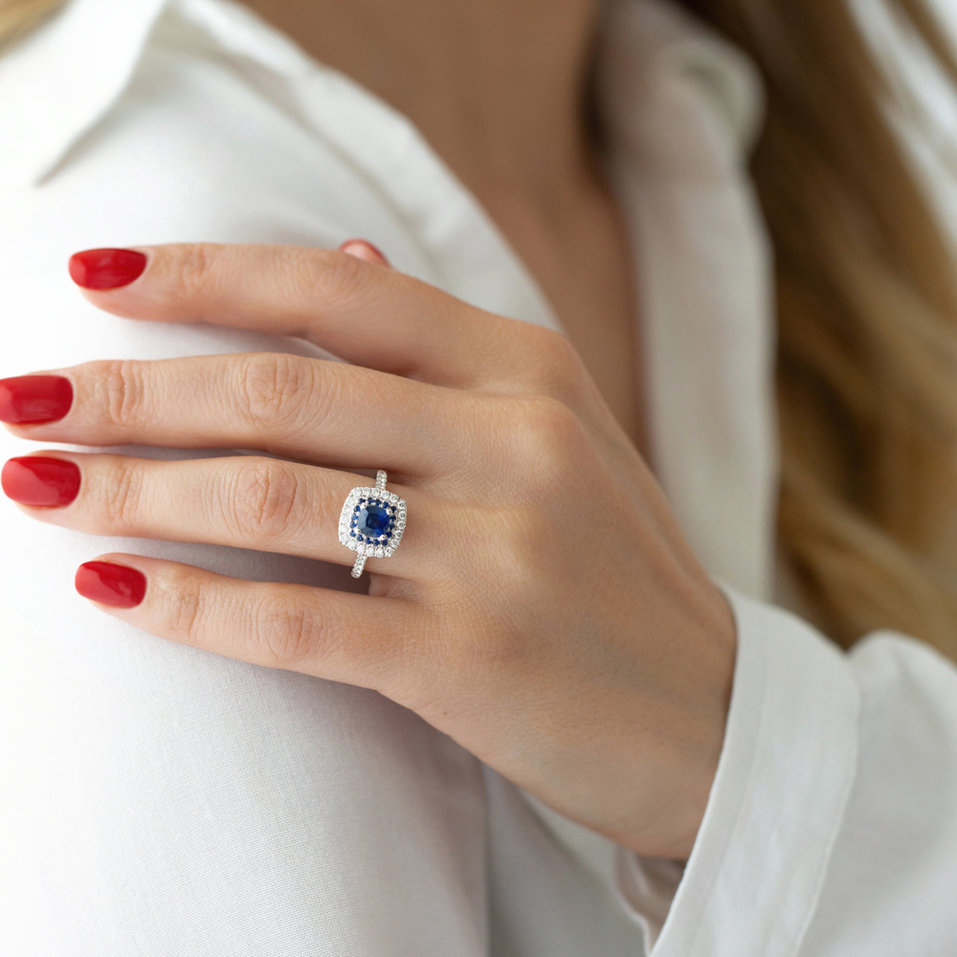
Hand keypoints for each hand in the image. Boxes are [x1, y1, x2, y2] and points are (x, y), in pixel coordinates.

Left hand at [0, 241, 736, 860]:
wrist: (705, 713)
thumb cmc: (612, 567)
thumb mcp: (558, 429)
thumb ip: (446, 351)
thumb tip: (337, 264)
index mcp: (529, 368)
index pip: (336, 293)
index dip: (203, 277)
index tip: (94, 278)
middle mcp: (516, 442)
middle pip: (280, 391)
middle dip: (132, 391)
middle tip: (26, 400)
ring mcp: (498, 553)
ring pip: (271, 499)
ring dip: (133, 491)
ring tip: (40, 486)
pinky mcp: (471, 661)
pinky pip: (296, 619)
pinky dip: (190, 604)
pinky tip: (113, 591)